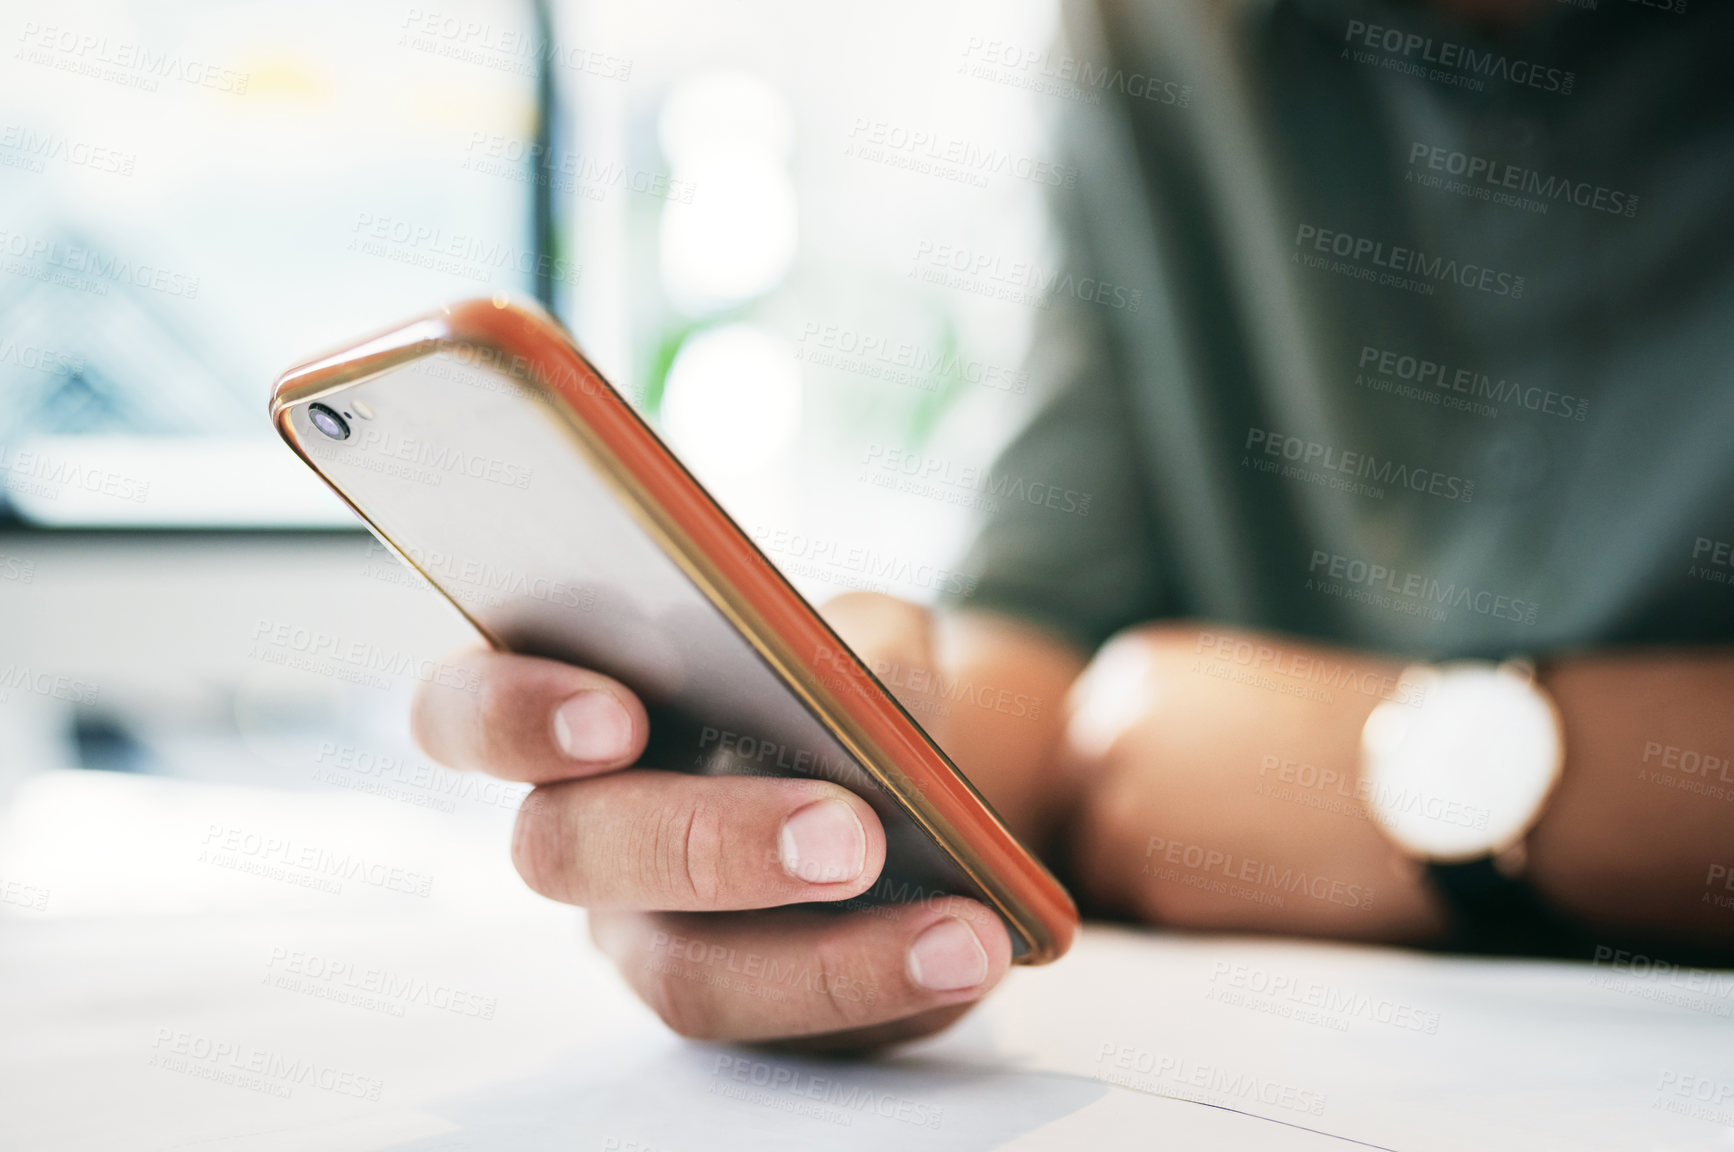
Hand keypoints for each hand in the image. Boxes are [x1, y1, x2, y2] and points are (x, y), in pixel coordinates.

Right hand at [408, 598, 1013, 1049]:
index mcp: (569, 714)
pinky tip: (979, 957)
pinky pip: (793, 1038)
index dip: (515, 716)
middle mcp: (584, 837)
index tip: (616, 717)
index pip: (465, 711)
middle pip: (572, 855)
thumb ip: (860, 640)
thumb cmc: (841, 685)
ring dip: (828, 961)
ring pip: (684, 980)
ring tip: (962, 935)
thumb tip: (878, 697)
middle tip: (850, 839)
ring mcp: (647, 938)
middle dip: (709, 844)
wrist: (906, 779)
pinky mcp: (739, 1014)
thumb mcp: (862, 631)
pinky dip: (894, 999)